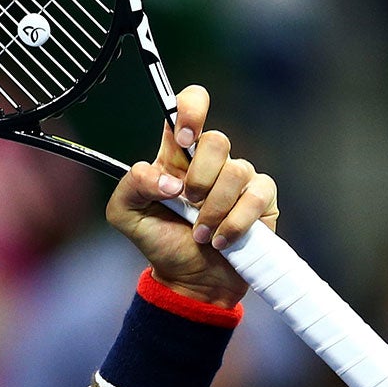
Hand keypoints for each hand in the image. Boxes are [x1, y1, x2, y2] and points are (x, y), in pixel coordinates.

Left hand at [106, 86, 278, 307]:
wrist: (189, 280)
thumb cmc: (159, 241)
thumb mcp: (125, 214)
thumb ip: (132, 185)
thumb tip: (169, 180)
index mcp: (176, 155)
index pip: (189, 106)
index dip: (191, 110)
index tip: (184, 138)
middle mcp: (210, 160)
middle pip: (217, 140)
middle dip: (200, 178)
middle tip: (187, 204)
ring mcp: (239, 177)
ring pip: (236, 172)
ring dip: (213, 210)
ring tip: (200, 233)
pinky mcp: (261, 198)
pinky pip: (255, 196)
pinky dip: (234, 223)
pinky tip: (220, 241)